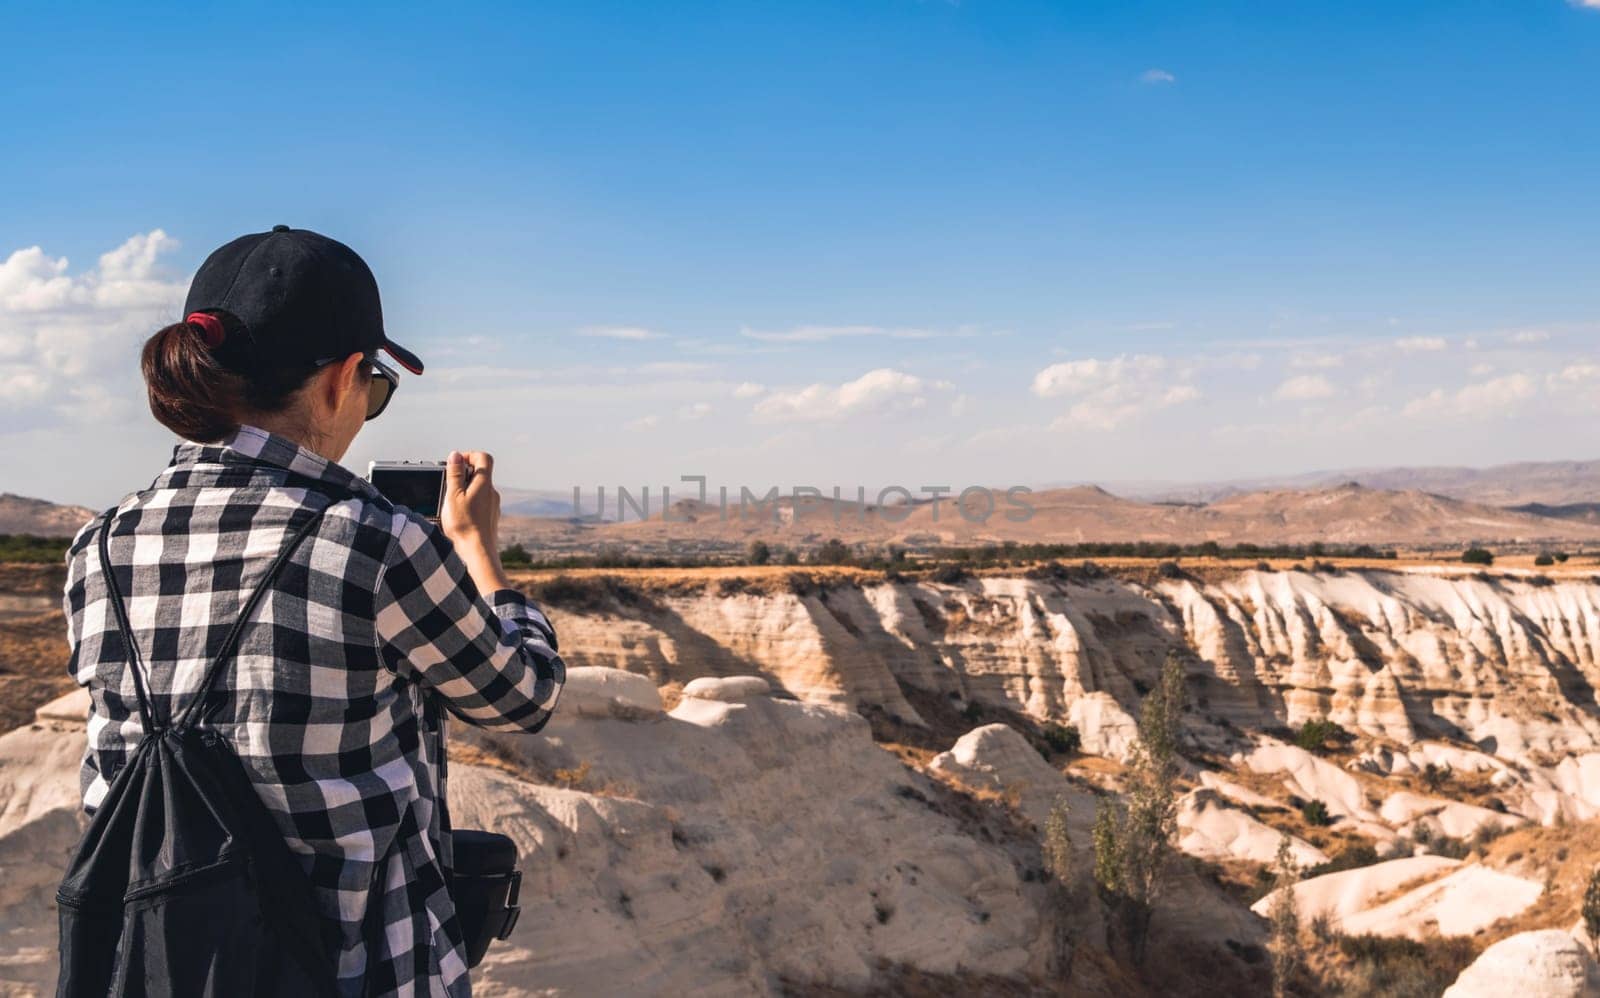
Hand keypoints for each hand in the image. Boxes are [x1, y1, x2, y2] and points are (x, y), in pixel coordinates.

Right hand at [440, 450, 510, 592]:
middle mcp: (492, 493)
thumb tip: (455, 455)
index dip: (469, 455)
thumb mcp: (453, 496)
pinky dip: (469, 502)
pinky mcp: (490, 518)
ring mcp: (493, 506)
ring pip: (479, 489)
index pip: (484, 457)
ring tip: (450, 502)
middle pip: (480, 473)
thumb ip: (454, 475)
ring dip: (464, 489)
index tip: (455, 464)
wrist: (478, 553)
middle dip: (463, 474)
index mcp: (485, 484)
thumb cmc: (465, 525)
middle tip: (448, 484)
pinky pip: (480, 502)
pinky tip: (458, 515)